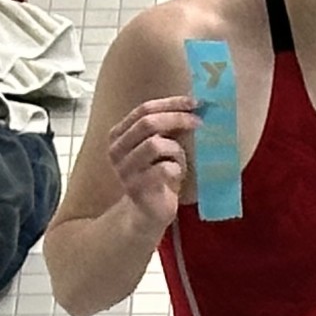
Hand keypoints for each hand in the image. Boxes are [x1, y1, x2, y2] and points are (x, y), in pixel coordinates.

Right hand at [108, 96, 199, 228]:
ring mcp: (124, 169)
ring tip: (180, 161)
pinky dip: (177, 169)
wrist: (148, 213)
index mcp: (119, 135)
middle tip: (198, 122)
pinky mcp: (137, 188)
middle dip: (176, 118)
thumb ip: (168, 129)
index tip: (194, 102)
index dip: (170, 103)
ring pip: (155, 145)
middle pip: (147, 123)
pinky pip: (164, 169)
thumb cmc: (158, 177)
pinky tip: (176, 176)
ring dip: (176, 150)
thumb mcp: (161, 148)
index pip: (143, 109)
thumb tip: (193, 106)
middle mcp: (116, 150)